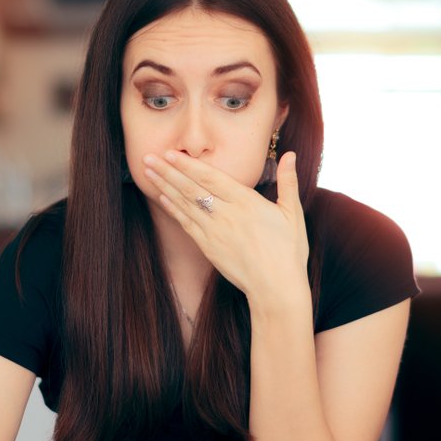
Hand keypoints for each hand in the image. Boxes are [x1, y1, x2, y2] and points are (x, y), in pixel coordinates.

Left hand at [143, 150, 308, 300]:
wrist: (276, 287)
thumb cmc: (288, 251)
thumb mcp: (292, 213)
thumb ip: (288, 181)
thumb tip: (291, 155)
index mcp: (246, 202)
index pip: (211, 177)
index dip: (188, 165)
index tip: (171, 153)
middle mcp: (226, 214)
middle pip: (192, 188)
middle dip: (168, 171)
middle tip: (148, 157)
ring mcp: (215, 232)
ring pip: (185, 204)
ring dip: (165, 186)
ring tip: (147, 172)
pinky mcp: (209, 248)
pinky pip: (187, 224)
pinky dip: (174, 209)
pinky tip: (162, 197)